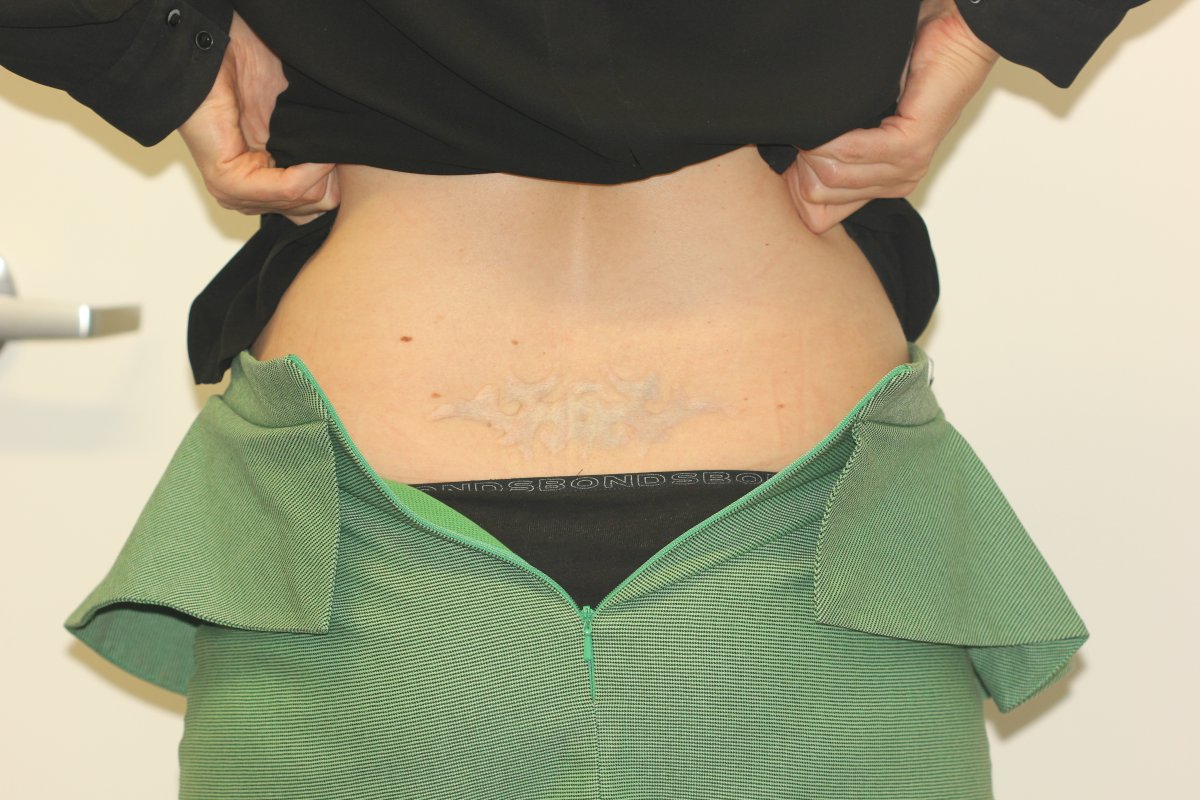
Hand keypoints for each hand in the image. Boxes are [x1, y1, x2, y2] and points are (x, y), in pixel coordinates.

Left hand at [177, 11, 339, 224]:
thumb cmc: (254, 78)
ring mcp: (238, 195)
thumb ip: (320, 158)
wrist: (218, 52)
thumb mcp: (299, 128)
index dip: (339, 178)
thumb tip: (357, 180)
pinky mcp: (228, 183)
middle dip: (333, 175)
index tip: (342, 149)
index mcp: (267, 188)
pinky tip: (311, 148)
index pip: (318, 207)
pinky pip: (286, 189)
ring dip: (323, 168)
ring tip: (317, 140)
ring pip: (308, 201)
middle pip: (319, 207)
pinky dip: (308, 168)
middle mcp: (252, 199)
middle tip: (328, 144)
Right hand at [783, 0, 998, 233]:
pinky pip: (851, 151)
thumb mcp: (856, 127)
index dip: (794, 187)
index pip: (818, 216)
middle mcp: (894, 185)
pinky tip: (833, 115)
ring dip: (814, 142)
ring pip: (829, 175)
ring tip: (820, 116)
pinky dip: (833, 133)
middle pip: (816, 194)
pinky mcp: (911, 146)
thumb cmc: (905, 75)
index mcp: (880, 186)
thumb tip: (788, 180)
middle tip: (807, 127)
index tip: (789, 154)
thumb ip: (827, 157)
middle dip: (800, 160)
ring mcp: (905, 169)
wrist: (953, 39)